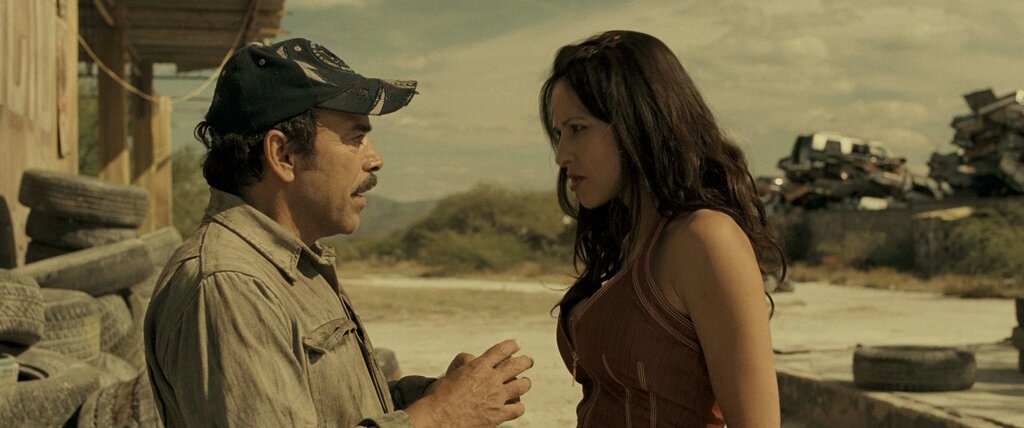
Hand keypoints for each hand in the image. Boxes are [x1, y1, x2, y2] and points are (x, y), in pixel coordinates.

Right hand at [406, 339, 532, 427]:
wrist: (438, 418)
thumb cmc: (438, 397)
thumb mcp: (451, 375)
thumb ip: (465, 368)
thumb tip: (471, 365)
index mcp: (478, 366)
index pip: (501, 350)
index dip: (512, 345)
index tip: (517, 344)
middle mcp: (490, 379)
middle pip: (517, 365)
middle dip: (525, 361)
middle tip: (528, 361)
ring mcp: (497, 397)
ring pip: (522, 385)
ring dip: (524, 383)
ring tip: (524, 383)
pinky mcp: (498, 414)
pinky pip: (518, 409)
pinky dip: (518, 407)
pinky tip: (516, 407)